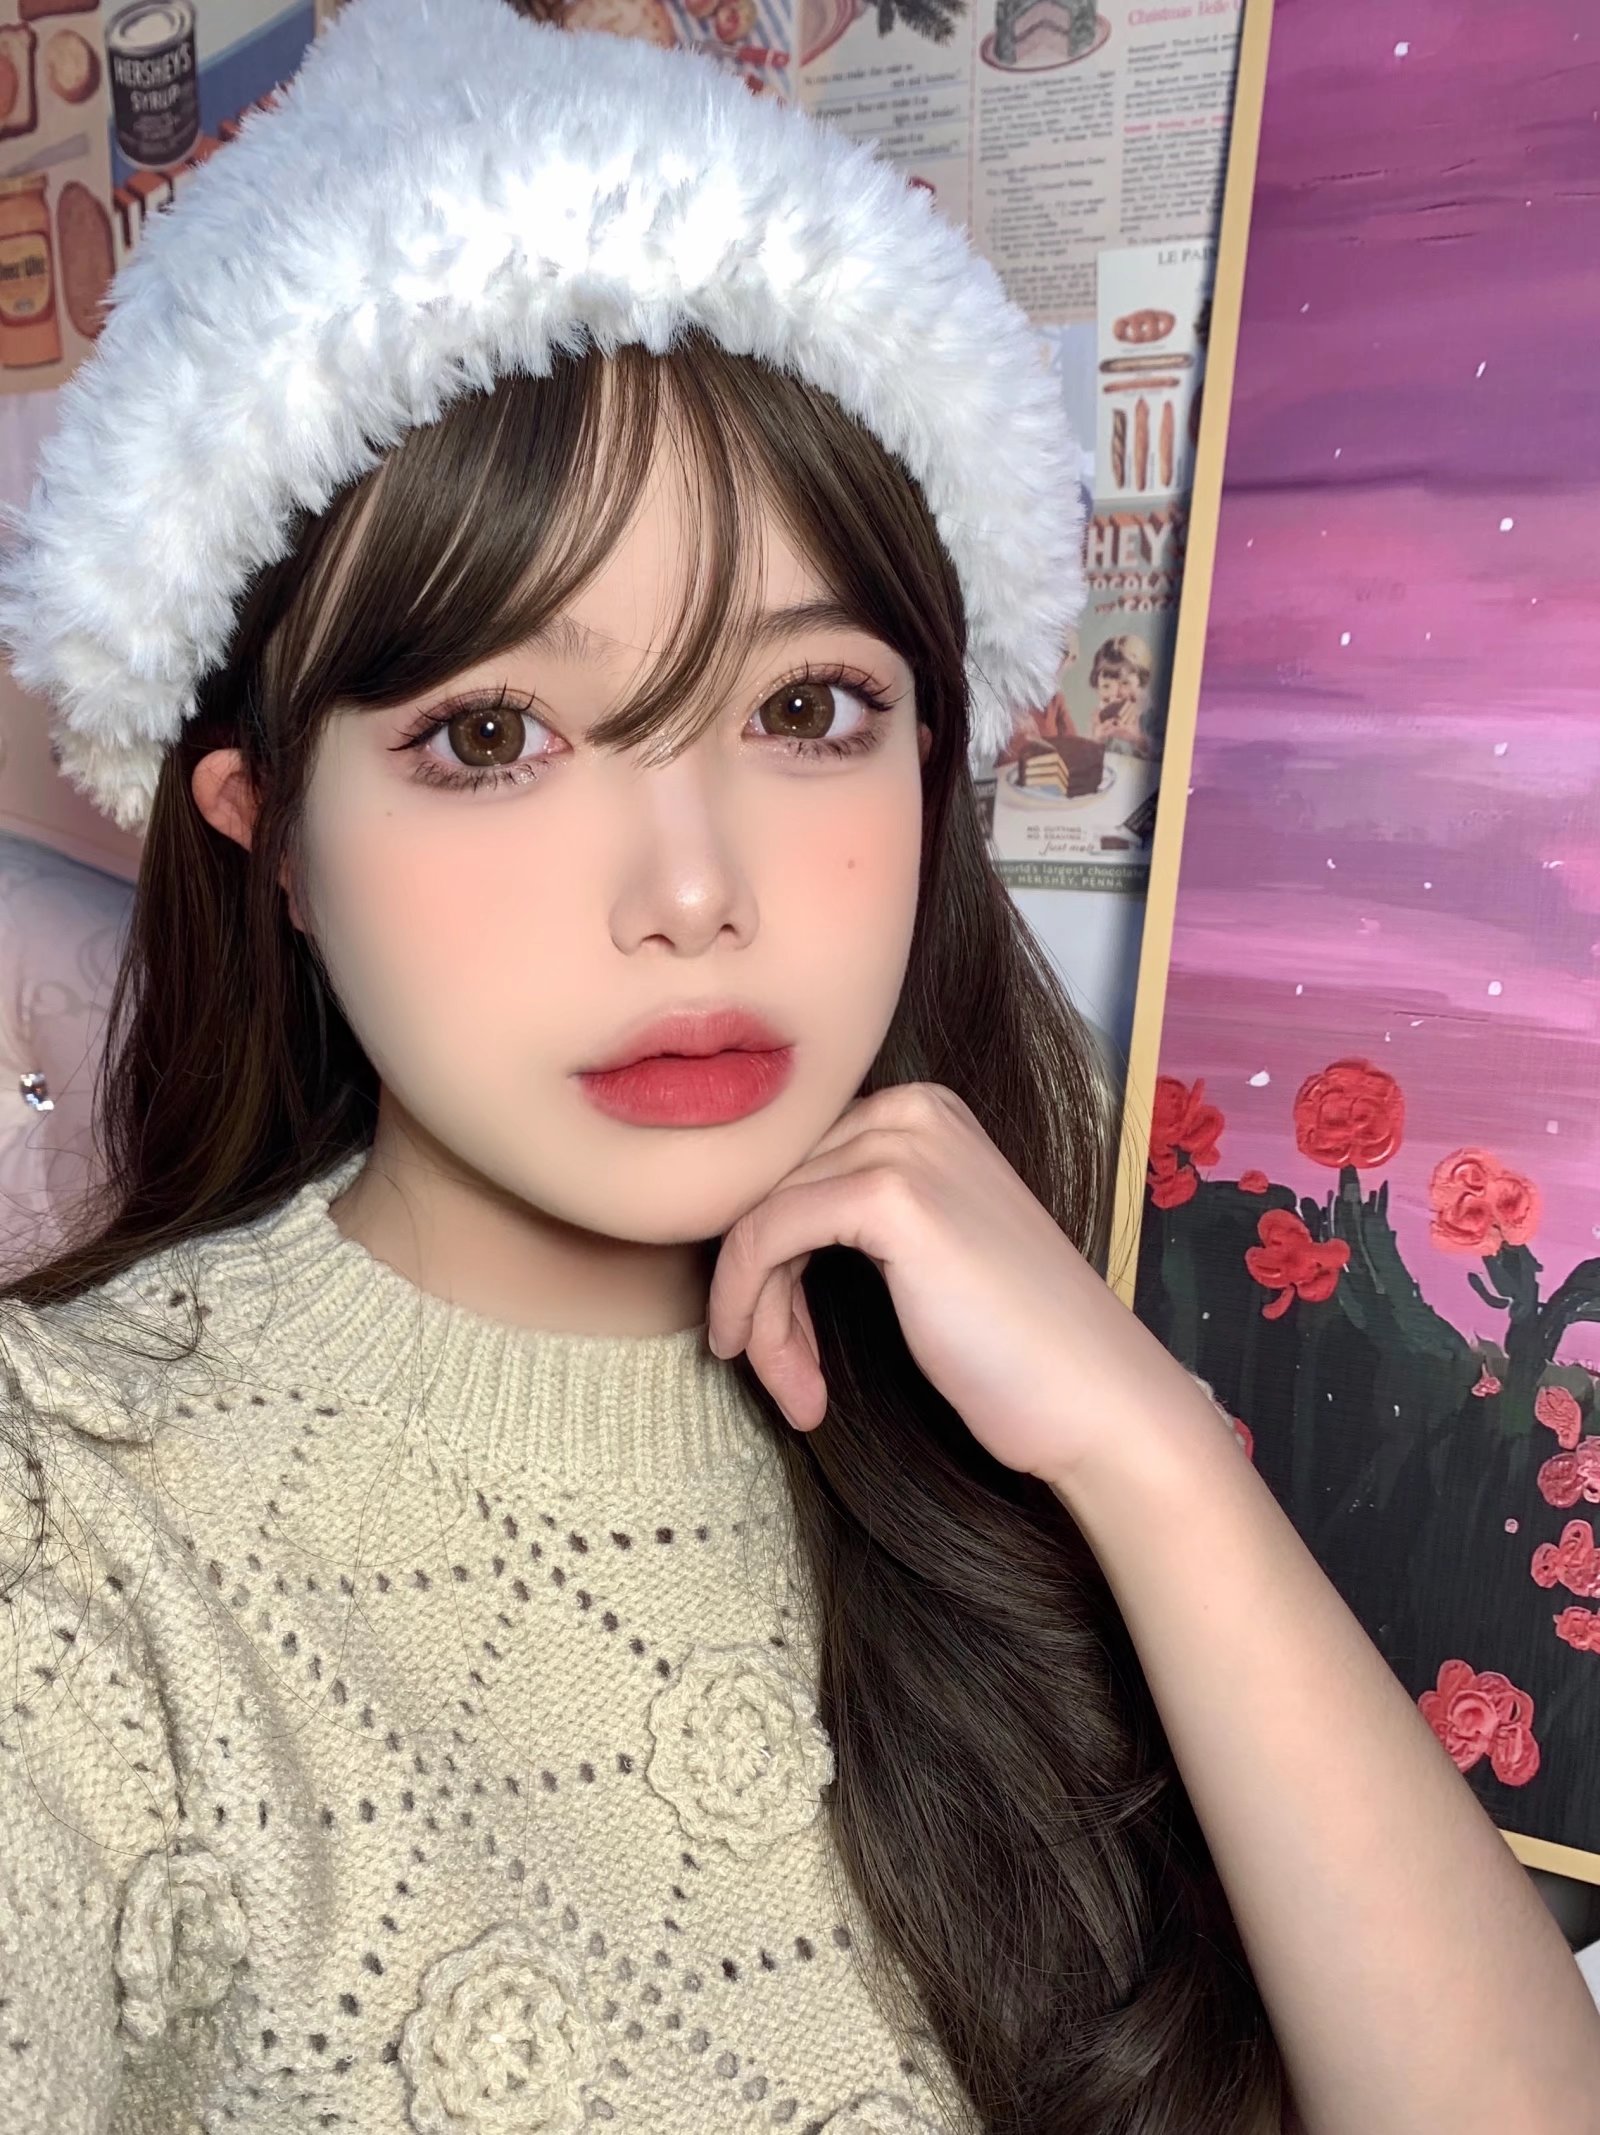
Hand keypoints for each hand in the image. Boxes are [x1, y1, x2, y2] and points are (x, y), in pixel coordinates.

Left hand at [706, 1081, 1207, 1487]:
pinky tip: (788, 1378)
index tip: (782, 1346)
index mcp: (923, 1114)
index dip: (768, 1262)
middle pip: (771, 1190)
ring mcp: (906, 1145)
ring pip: (761, 1218)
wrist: (1099, 1403)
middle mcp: (914, 1109)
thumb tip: (740, 1235)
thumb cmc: (1016, 1351)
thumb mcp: (923, 1259)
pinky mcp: (892, 1196)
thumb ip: (848, 1221)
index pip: (794, 1169)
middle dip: (761, 1295)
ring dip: (762, 1318)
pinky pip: (766, 1235)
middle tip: (787, 1380)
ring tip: (797, 1393)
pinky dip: (753, 1306)